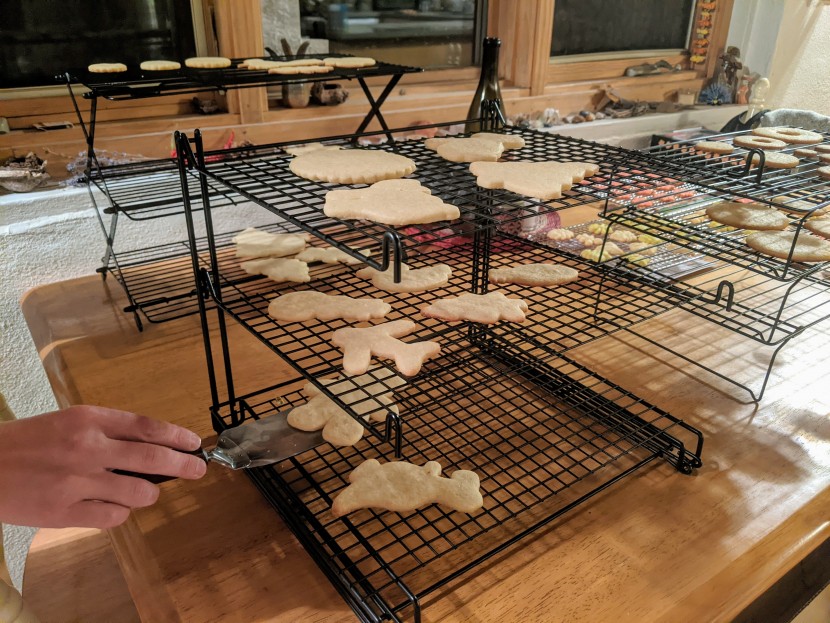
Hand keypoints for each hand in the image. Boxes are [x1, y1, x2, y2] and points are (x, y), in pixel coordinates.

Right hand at [0, 405, 206, 528]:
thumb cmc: (27, 442)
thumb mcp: (69, 422)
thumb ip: (108, 432)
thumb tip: (152, 449)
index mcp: (88, 420)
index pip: (146, 427)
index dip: (176, 436)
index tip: (194, 444)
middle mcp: (86, 448)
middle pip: (151, 458)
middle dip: (183, 465)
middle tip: (198, 469)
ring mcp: (75, 481)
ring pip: (137, 493)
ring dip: (148, 493)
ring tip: (143, 491)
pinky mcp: (63, 512)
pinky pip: (112, 517)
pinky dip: (120, 513)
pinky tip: (111, 506)